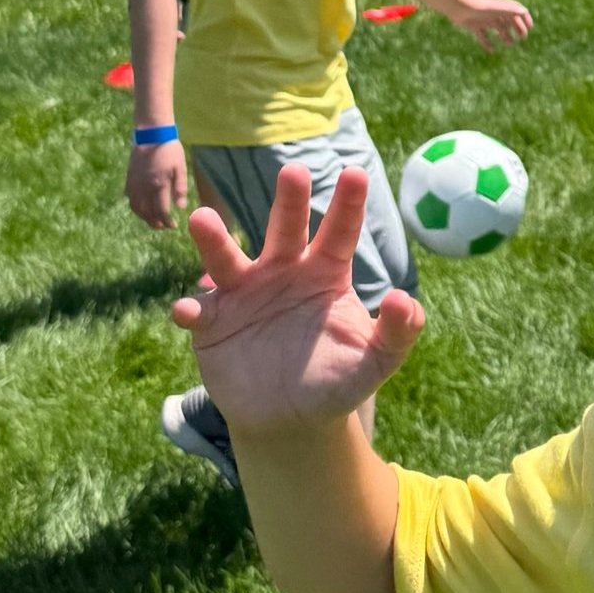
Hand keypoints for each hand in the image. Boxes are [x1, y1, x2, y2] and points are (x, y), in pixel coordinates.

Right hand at [127, 139, 190, 227]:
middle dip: (155, 222)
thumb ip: (180, 188)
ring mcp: (134, 184)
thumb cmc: (169, 150)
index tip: (173, 225)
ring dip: (144, 218)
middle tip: (163, 226)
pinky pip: (130, 199)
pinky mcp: (129, 179)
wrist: (151, 135)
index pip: (161, 211)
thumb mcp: (180, 168)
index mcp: (158, 185)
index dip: (167, 221)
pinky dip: (136, 207)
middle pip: (147, 213)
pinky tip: (143, 208)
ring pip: (136, 208)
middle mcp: (144, 187)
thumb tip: (180, 207)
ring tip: (153, 221)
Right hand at [173, 164, 423, 428]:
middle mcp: (282, 271)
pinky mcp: (212, 323)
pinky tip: (188, 311)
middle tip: (294, 171)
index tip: (355, 174)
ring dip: (214, 239)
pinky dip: (191, 309)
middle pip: (285, 229)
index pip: (339, 233)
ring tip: (202, 218)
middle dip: (289, 201)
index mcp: (325, 273)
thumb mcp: (375, 361)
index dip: (347, 205)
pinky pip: (198, 311)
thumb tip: (405, 300)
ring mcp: (243, 294)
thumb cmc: (336, 380)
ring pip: (227, 259)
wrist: (292, 421)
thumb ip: (397, 333)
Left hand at [453, 0, 532, 48]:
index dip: (525, 19)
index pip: (517, 11)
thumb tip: (524, 11)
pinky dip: (487, 43)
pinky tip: (491, 50)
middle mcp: (494, 13)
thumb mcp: (495, 7)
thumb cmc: (478, 6)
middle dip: (518, 29)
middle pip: (510, 21)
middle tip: (522, 39)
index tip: (530, 28)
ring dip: (505, 36)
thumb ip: (510, 9)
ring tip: (509, 44)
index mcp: (501, 6)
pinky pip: (483, 36)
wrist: (458, 7)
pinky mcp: (475, 26)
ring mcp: (485, 20)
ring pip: (498, 29)